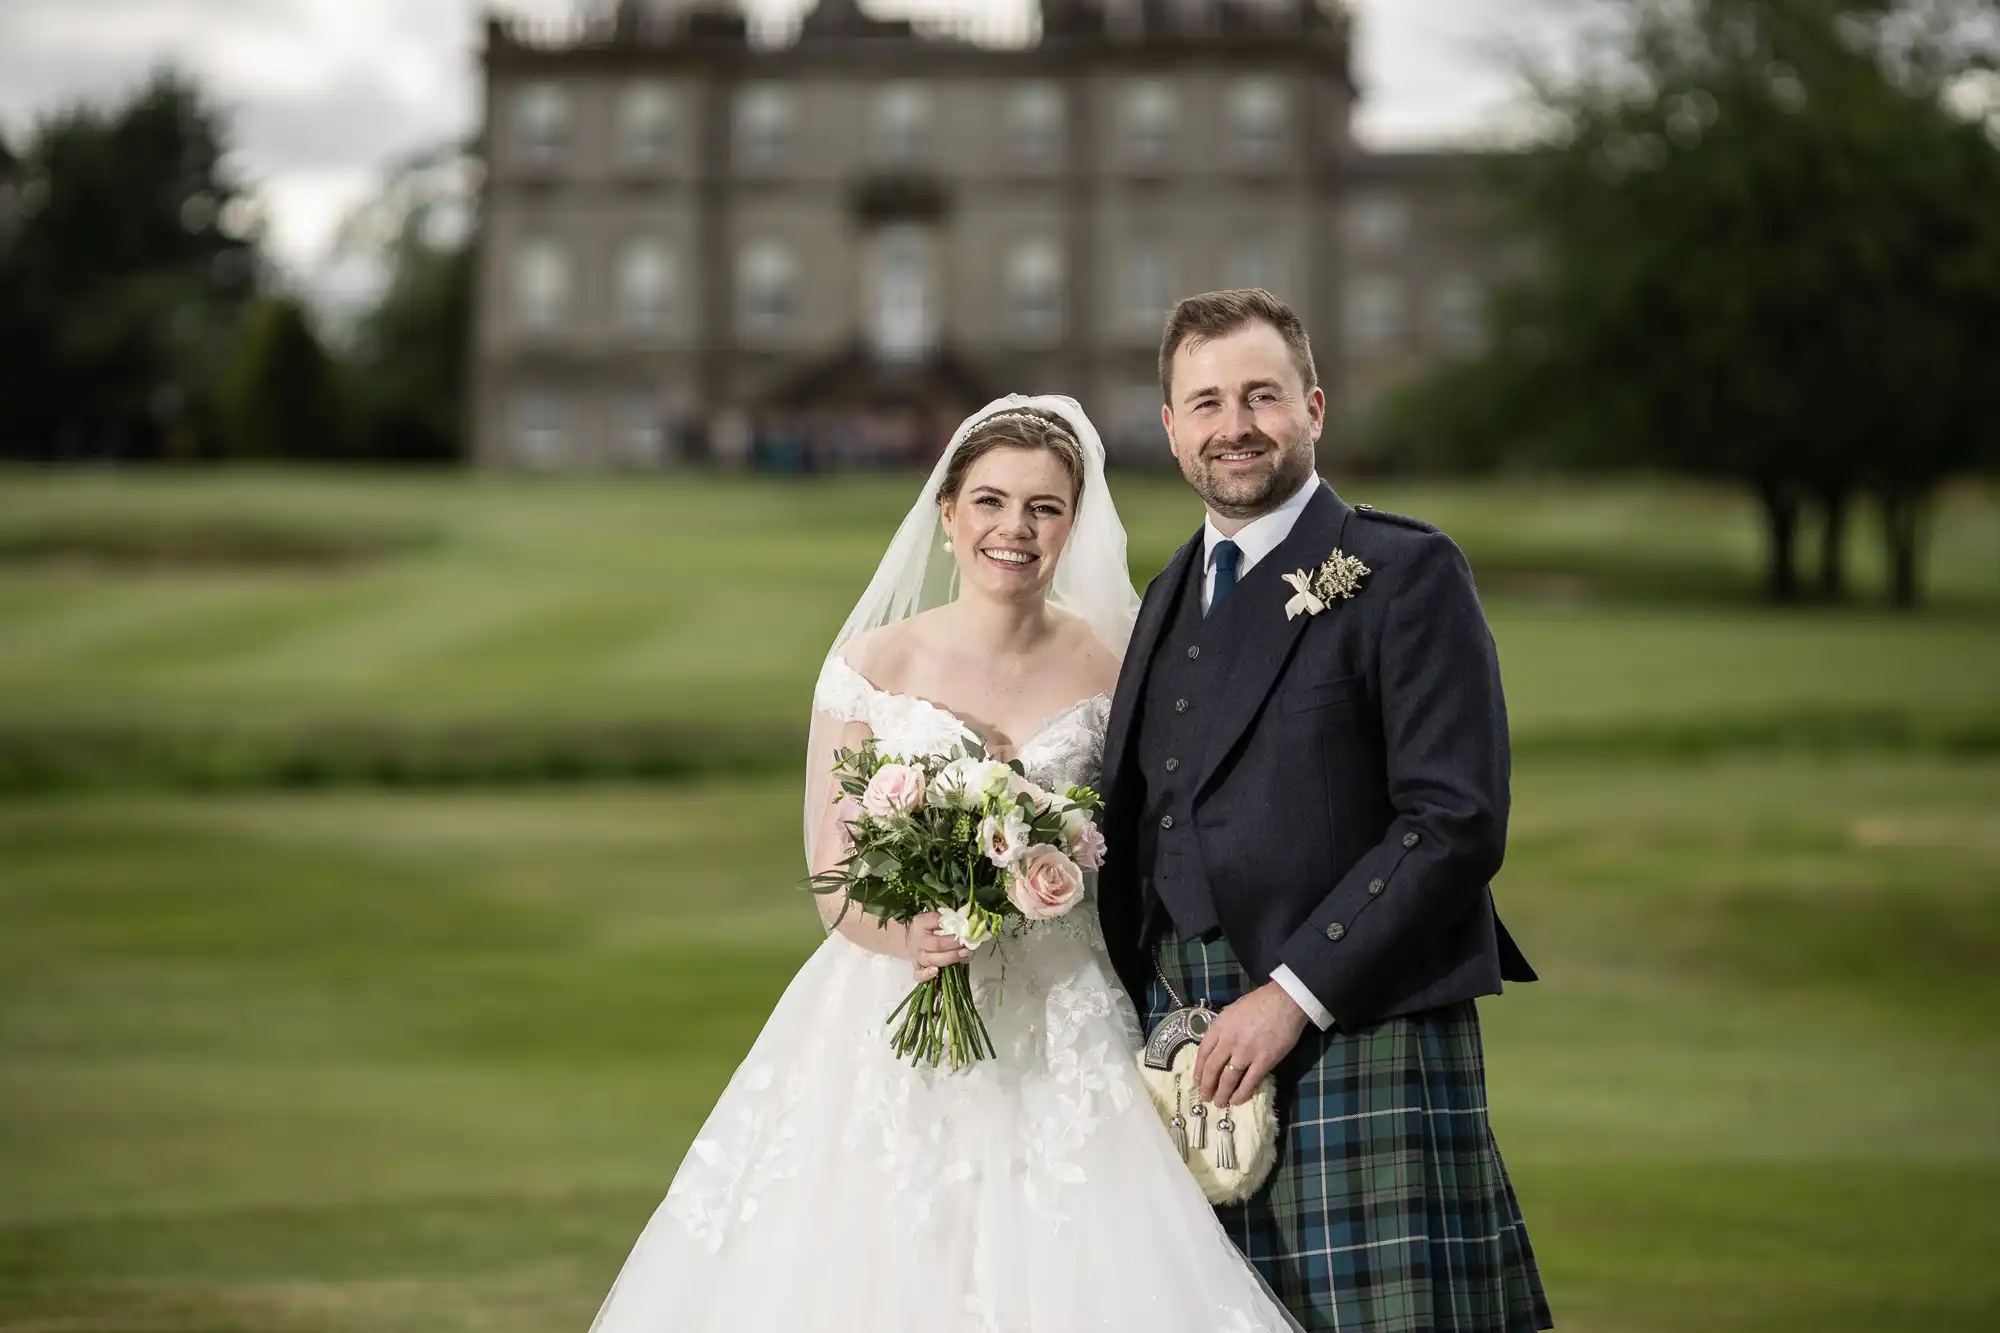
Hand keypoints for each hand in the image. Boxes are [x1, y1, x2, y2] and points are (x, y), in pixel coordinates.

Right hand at [907, 910, 971, 981]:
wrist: (909, 939)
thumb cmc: (926, 928)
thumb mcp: (932, 919)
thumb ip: (946, 919)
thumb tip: (964, 921)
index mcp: (921, 924)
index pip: (935, 922)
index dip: (951, 924)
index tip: (964, 927)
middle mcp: (918, 940)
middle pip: (937, 945)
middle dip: (955, 945)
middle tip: (968, 943)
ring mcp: (917, 956)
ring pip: (931, 960)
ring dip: (950, 958)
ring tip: (964, 955)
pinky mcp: (916, 967)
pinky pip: (919, 974)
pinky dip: (926, 975)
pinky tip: (937, 972)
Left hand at [1194, 981, 1309, 1106]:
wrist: (1285, 1001)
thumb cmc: (1260, 1002)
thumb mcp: (1232, 1011)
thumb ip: (1223, 1028)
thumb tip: (1217, 1046)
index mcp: (1219, 1027)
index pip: (1202, 1053)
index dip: (1198, 1070)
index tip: (1197, 1081)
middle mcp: (1228, 1041)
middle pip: (1212, 1069)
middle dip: (1207, 1086)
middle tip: (1205, 1097)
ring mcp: (1245, 1052)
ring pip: (1228, 1079)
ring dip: (1222, 1094)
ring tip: (1220, 1103)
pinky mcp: (1264, 1061)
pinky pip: (1249, 1083)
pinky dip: (1241, 1094)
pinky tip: (1237, 1101)